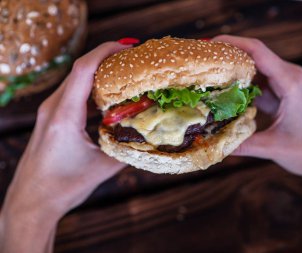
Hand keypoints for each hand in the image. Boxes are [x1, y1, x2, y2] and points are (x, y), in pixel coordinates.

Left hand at [0, 42, 128, 252]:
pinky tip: (107, 98)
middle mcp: (53, 108)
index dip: (106, 52)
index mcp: (64, 116)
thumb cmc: (62, 186)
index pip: (84, 69)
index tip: (128, 46)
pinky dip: (91, 90)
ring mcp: (49, 112)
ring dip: (99, 74)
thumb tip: (151, 137)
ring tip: (123, 75)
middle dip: (106, 58)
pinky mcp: (51, 119)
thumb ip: (127, 149)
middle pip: (80, 69)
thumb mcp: (102, 168)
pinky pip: (72, 94)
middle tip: (132, 59)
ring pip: (76, 81)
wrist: (32, 201)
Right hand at [213, 35, 301, 177]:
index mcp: (290, 82)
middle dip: (229, 57)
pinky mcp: (284, 94)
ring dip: (236, 72)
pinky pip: (260, 84)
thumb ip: (243, 144)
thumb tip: (215, 144)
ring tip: (211, 77)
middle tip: (205, 64)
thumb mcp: (274, 147)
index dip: (233, 43)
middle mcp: (289, 77)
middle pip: (255, 56)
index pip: (258, 52)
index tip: (210, 44)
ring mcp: (287, 84)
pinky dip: (244, 87)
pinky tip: (227, 95)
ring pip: (256, 70)